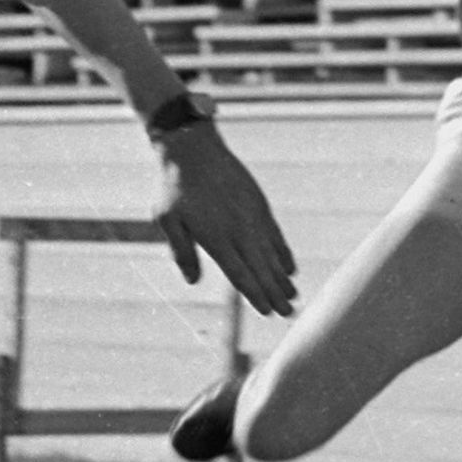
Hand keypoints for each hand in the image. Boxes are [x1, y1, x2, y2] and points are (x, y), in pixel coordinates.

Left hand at [150, 117, 296, 318]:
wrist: (194, 149)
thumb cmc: (175, 187)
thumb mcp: (167, 220)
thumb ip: (181, 251)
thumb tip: (192, 281)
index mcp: (216, 237)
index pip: (240, 274)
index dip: (255, 294)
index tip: (267, 312)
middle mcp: (239, 229)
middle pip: (261, 268)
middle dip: (275, 292)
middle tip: (288, 313)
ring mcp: (253, 216)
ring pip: (272, 253)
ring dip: (282, 277)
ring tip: (293, 296)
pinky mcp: (259, 204)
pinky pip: (275, 234)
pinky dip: (283, 252)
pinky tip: (289, 267)